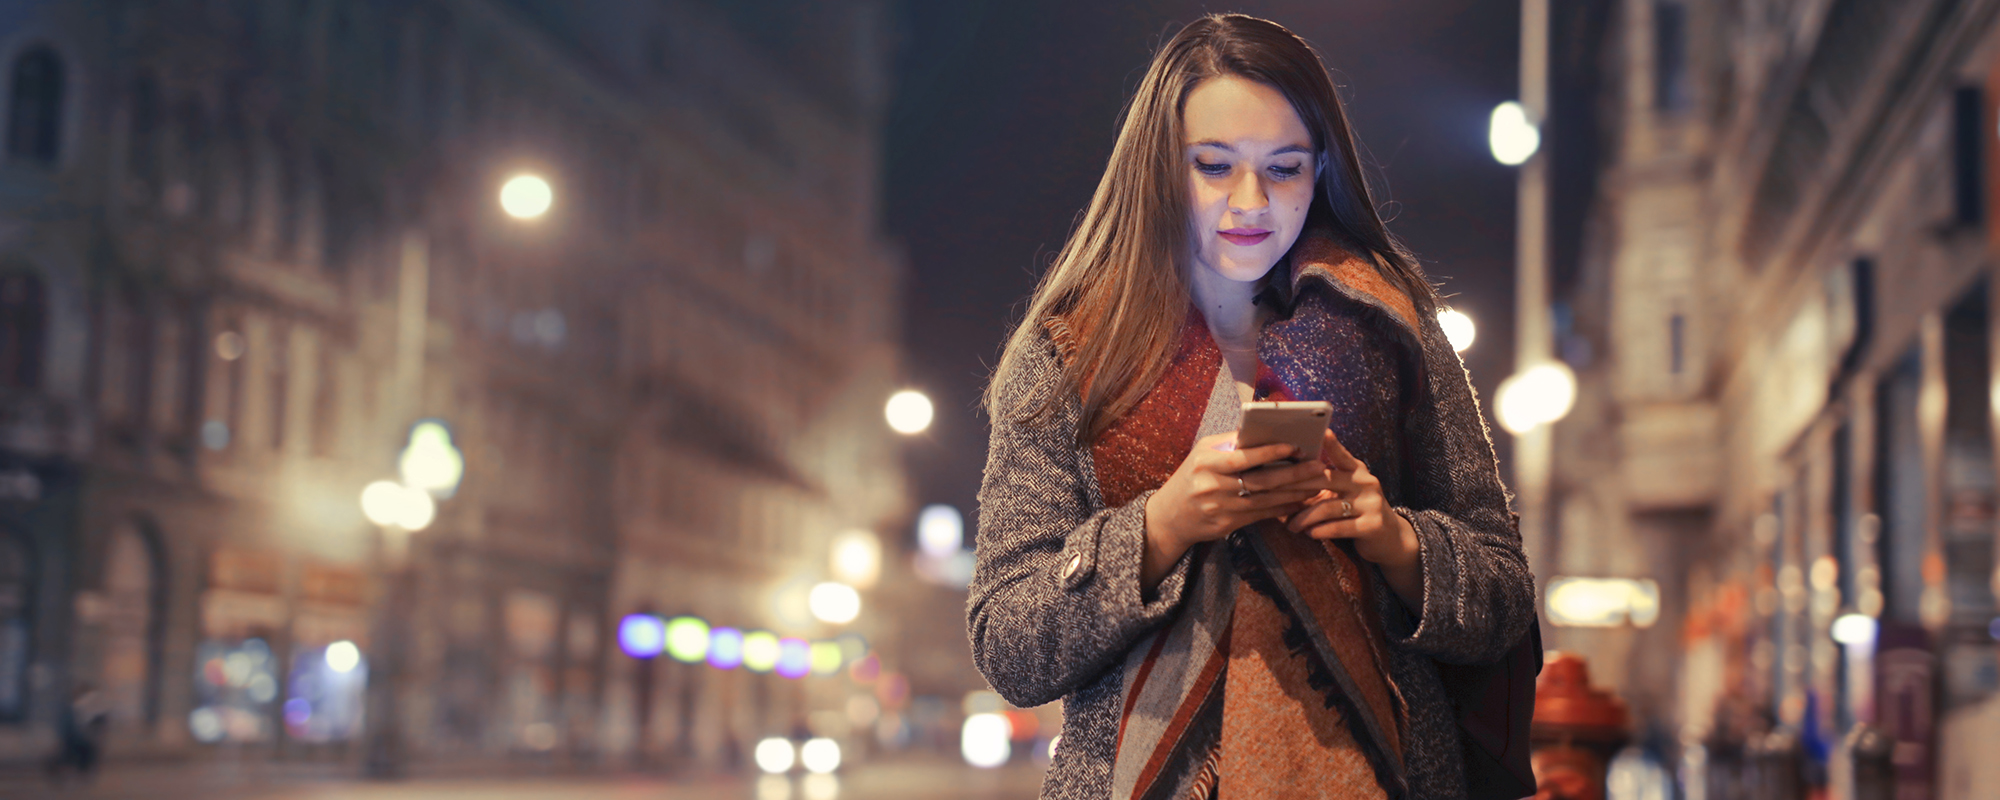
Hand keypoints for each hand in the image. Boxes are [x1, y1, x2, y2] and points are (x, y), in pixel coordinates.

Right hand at [1141, 432, 1330, 585]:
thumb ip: (1231, 443)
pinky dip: (1282, 508)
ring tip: (1317, 485)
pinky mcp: (1227, 525)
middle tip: (1319, 467)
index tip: (1295, 447)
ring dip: (1294, 493)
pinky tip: (1299, 502)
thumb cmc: (1192, 477)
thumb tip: (1265, 430)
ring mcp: (1220, 507)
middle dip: (1294, 474)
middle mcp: (1213, 485)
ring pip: (1265, 500)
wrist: (1169, 516)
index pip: (1243, 456)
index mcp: (1207, 462)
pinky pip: (1261, 515)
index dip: (1270, 452)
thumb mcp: (1203, 454)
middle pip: (1260, 480)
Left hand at [1284, 429, 1418, 570]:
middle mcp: (1366, 483)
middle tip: (1274, 491)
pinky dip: (1320, 530)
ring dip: (1305, 517)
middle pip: (1326, 479)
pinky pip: (1338, 527)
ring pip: (1328, 507)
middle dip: (1297, 485)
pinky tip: (1309, 533)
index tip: (1322, 431)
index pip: (1341, 455)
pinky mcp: (1371, 525)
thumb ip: (1327, 480)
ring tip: (1291, 526)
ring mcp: (1371, 504)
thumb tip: (1291, 473)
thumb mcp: (1347, 490)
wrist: (1390, 537)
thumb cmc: (1358, 510)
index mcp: (1357, 471)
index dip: (1332, 444)